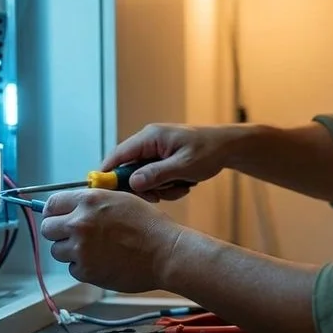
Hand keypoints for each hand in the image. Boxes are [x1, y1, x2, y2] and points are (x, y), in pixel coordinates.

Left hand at [39, 189, 183, 293]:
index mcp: (89, 201)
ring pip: (57, 251)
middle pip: (48, 228)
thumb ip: (93, 203)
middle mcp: (80, 222)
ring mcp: (80, 248)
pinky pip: (72, 268)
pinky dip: (83, 267)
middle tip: (73, 237)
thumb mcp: (120, 200)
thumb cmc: (149, 226)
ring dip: (70, 252)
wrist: (166, 252)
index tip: (58, 218)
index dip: (54, 212)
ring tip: (94, 250)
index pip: (52, 204)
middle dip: (58, 232)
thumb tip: (72, 209)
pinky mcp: (85, 271)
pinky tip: (103, 262)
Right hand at [103, 124, 239, 200]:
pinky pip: (155, 178)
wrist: (228, 147)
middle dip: (145, 187)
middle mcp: (149, 142)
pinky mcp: (162, 160)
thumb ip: (157, 174)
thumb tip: (133, 183)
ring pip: (143, 178)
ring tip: (180, 187)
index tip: (104, 192)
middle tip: (160, 195)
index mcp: (150, 137)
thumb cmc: (209, 151)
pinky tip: (183, 184)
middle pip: (129, 170)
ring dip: (160, 188)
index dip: (108, 173)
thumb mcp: (184, 166)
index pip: (118, 154)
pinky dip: (167, 186)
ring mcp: (155, 151)